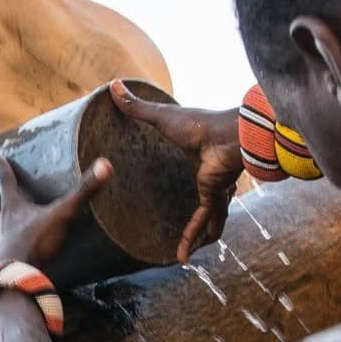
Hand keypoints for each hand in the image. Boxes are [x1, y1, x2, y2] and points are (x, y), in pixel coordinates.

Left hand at [0, 153, 112, 270]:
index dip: (3, 168)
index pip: (7, 182)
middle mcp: (2, 226)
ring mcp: (0, 247)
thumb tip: (105, 165)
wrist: (18, 274)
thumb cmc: (36, 240)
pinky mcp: (2, 267)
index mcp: (13, 209)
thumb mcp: (62, 213)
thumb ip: (83, 191)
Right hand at [109, 80, 246, 259]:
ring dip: (200, 235)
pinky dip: (192, 239)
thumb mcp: (161, 117)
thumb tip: (114, 85)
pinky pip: (202, 222)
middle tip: (191, 229)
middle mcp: (210, 175)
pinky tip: (182, 256)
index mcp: (199, 156)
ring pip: (209, 217)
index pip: (196, 169)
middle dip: (203, 215)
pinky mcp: (213, 197)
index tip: (184, 180)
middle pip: (208, 198)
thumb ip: (137, 107)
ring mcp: (214, 188)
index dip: (192, 174)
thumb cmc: (198, 123)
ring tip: (187, 252)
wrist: (226, 135)